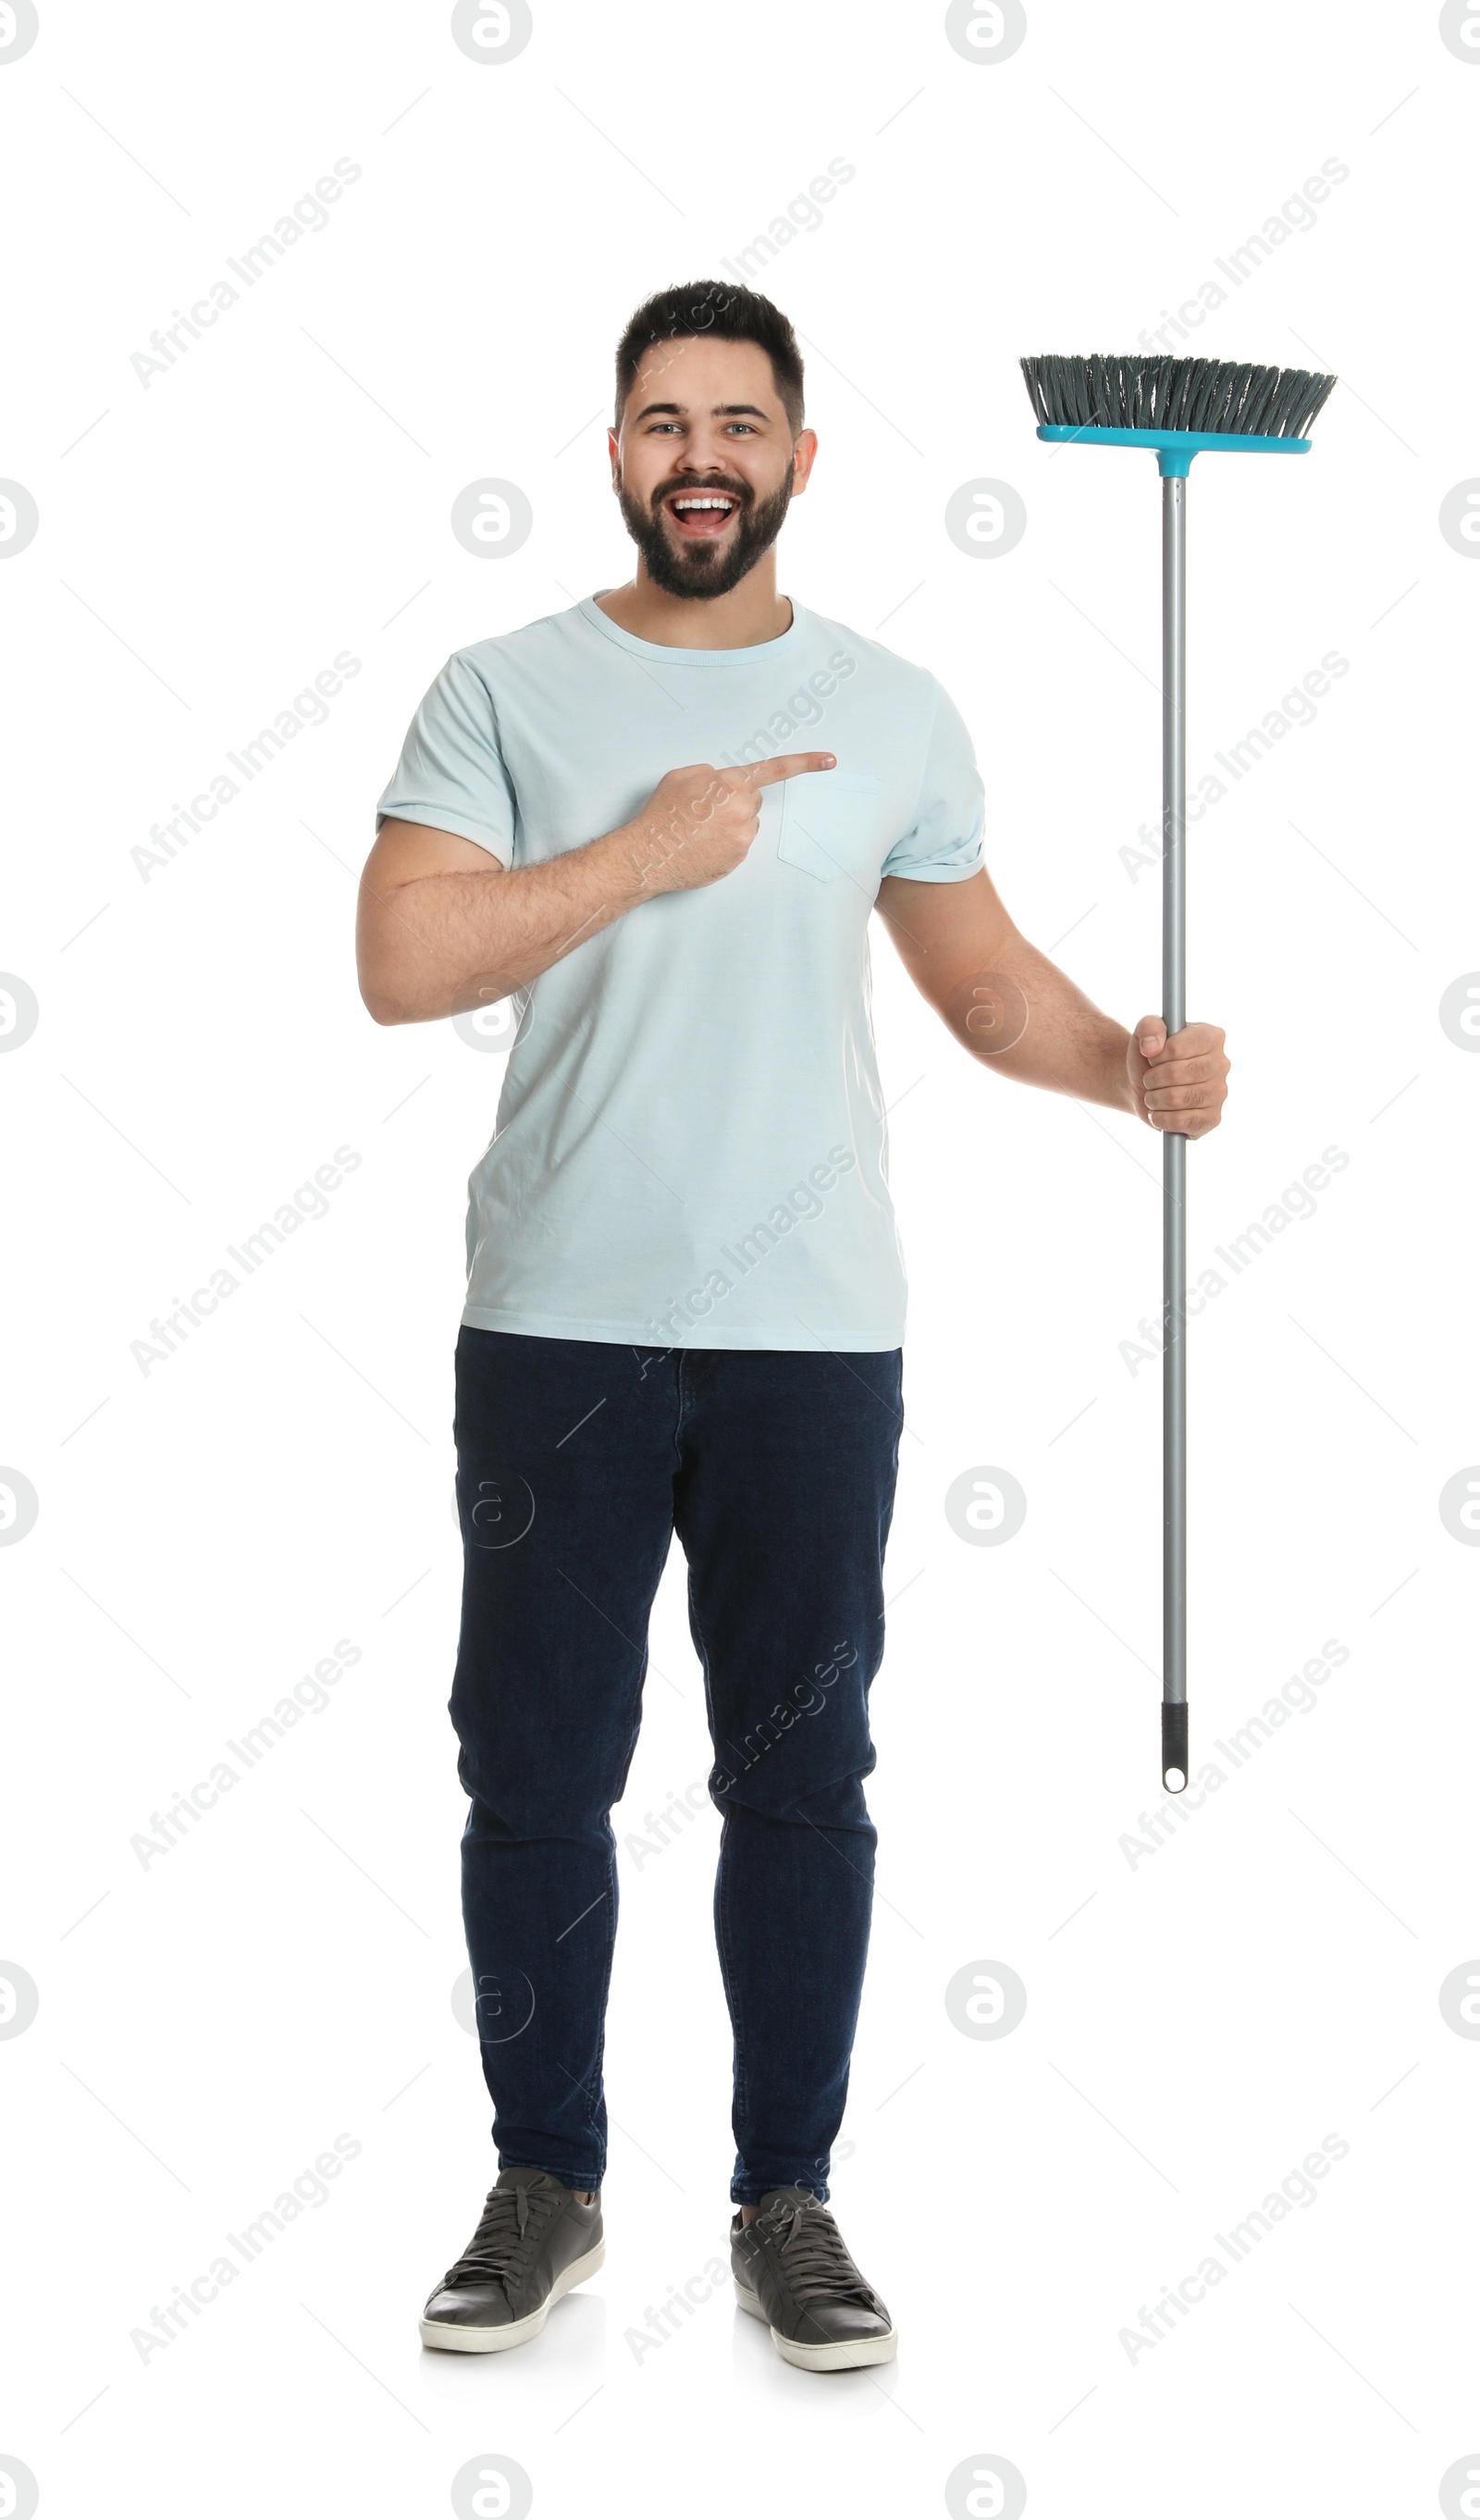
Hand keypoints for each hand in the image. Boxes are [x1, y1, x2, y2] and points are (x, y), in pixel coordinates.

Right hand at [621, 752, 834, 895]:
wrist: (650, 854)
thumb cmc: (662, 814)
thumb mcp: (682, 776)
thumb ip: (711, 772)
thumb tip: (722, 782)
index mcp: (731, 782)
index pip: (775, 769)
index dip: (805, 762)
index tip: (829, 760)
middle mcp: (743, 809)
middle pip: (752, 799)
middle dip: (734, 801)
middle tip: (704, 810)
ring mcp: (744, 836)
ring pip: (746, 823)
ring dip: (729, 823)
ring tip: (699, 830)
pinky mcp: (739, 858)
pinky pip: (739, 843)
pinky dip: (724, 843)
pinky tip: (702, 844)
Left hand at [1127, 1016, 1229, 1136]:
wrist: (1145, 1086)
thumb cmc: (1150, 1057)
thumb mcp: (1144, 1033)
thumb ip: (1149, 1027)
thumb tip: (1152, 1046)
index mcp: (1211, 1036)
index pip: (1178, 1048)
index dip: (1156, 1056)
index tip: (1152, 1057)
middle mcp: (1221, 1064)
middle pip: (1176, 1074)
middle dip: (1152, 1078)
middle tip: (1149, 1079)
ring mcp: (1219, 1093)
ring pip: (1177, 1098)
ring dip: (1154, 1099)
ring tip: (1152, 1095)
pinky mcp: (1212, 1118)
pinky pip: (1183, 1121)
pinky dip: (1161, 1119)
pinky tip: (1158, 1113)